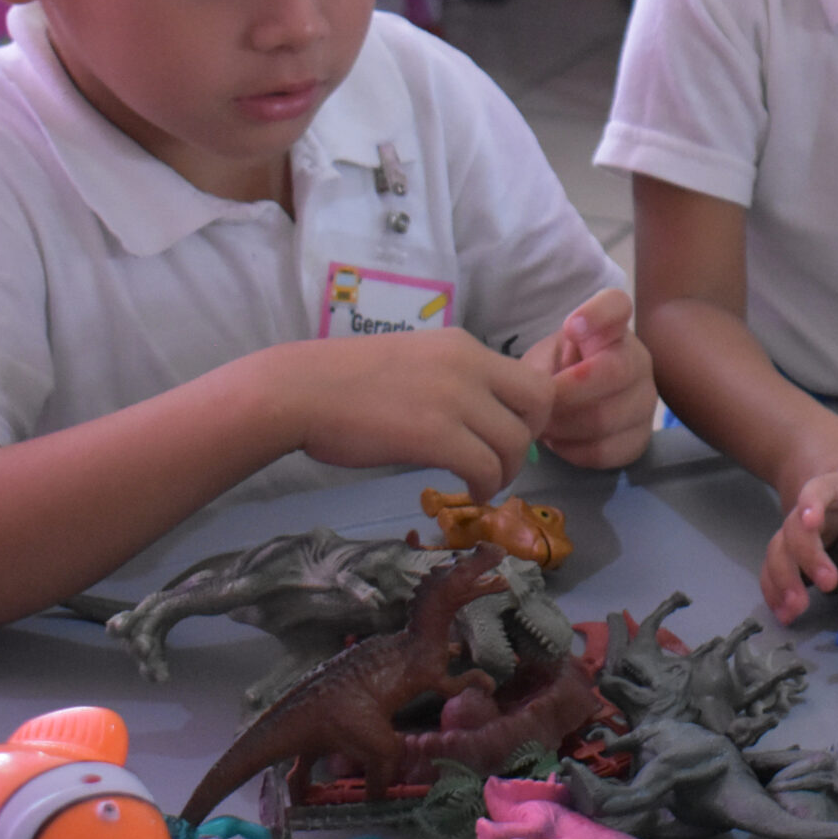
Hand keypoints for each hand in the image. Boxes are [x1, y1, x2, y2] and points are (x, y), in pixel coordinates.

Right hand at [280, 329, 553, 502]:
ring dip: (506, 471)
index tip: (512, 434)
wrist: (299, 390)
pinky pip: (485, 467)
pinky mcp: (435, 434)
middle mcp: (469, 364)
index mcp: (464, 346)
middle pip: (538, 404)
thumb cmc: (344, 381)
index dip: (531, 413)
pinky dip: (485, 486)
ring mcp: (454, 398)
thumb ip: (453, 378)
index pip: (531, 377)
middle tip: (506, 460)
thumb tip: (480, 413)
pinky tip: (470, 493)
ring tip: (483, 484)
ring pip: (515, 442)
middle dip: (531, 438)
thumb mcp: (415, 360)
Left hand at [528, 290, 656, 470]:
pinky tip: (560, 442)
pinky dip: (574, 451)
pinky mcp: (641, 437)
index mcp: (611, 330)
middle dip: (566, 394)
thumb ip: (539, 370)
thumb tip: (535, 396)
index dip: (597, 314)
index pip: (617, 306)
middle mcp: (638, 359)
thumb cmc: (558, 374)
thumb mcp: (544, 360)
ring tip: (543, 427)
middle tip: (538, 406)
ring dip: (564, 427)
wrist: (577, 405)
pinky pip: (608, 450)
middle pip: (614, 371)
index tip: (571, 327)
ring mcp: (646, 399)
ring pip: (607, 418)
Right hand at [762, 425, 837, 624]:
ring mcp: (797, 523)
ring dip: (782, 580)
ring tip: (793, 612)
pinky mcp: (791, 539)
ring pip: (777, 549)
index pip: (821, 489)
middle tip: (826, 585)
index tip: (812, 522)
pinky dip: (773, 586)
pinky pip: (774, 561)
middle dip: (804, 558)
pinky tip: (783, 611)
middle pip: (792, 529)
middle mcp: (810, 504)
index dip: (813, 504)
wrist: (810, 441)